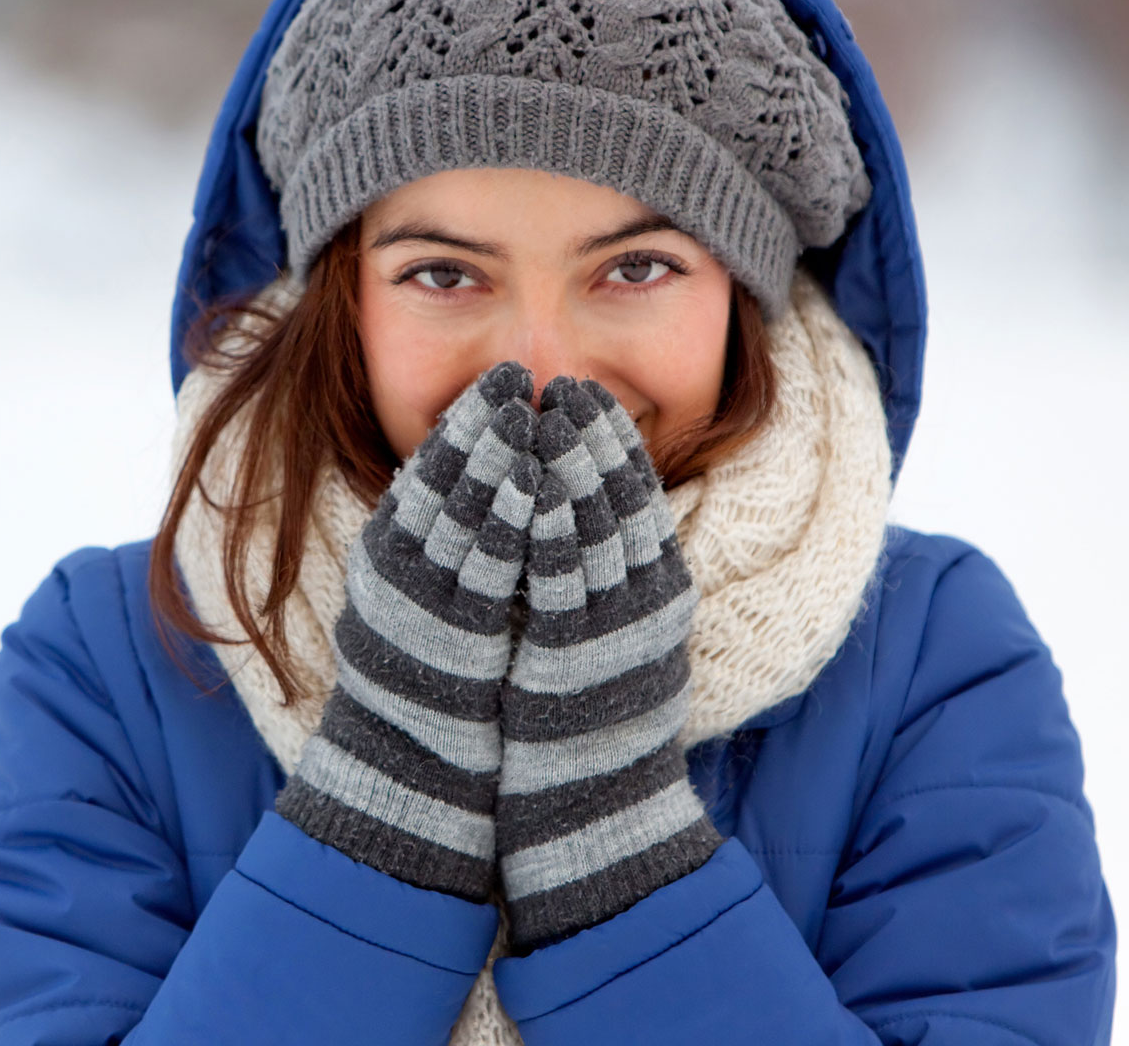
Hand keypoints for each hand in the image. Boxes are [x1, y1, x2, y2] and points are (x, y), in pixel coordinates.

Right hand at [276, 362, 541, 901]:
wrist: (410, 775)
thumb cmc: (427, 690)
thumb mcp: (421, 605)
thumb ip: (441, 550)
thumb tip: (487, 491)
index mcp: (386, 558)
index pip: (426, 471)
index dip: (465, 421)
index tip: (499, 380)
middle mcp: (395, 573)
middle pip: (443, 480)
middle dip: (485, 422)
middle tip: (519, 374)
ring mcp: (422, 603)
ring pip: (462, 512)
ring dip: (501, 457)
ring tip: (534, 412)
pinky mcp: (455, 637)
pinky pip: (487, 566)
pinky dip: (512, 518)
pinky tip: (538, 485)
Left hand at [495, 376, 722, 950]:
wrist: (594, 807)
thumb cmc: (595, 722)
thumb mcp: (616, 636)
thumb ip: (609, 577)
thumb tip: (582, 515)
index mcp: (660, 593)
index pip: (640, 498)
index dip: (614, 442)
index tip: (588, 394)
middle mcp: (645, 605)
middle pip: (622, 501)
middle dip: (592, 437)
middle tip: (566, 384)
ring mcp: (612, 629)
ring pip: (595, 527)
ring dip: (569, 465)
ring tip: (544, 412)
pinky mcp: (573, 655)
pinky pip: (560, 577)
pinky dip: (548, 525)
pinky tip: (531, 484)